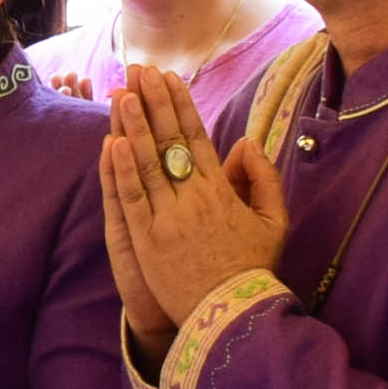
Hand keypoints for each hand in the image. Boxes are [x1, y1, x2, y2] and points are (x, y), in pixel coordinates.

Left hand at [98, 69, 289, 338]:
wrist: (232, 317)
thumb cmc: (253, 270)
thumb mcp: (274, 222)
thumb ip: (264, 179)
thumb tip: (247, 143)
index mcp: (222, 191)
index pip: (197, 137)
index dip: (180, 105)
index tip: (168, 78)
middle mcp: (194, 198)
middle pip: (169, 141)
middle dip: (153, 103)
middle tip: (139, 71)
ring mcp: (169, 218)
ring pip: (147, 163)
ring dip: (133, 126)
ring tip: (122, 94)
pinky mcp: (148, 241)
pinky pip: (132, 199)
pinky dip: (122, 171)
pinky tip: (113, 142)